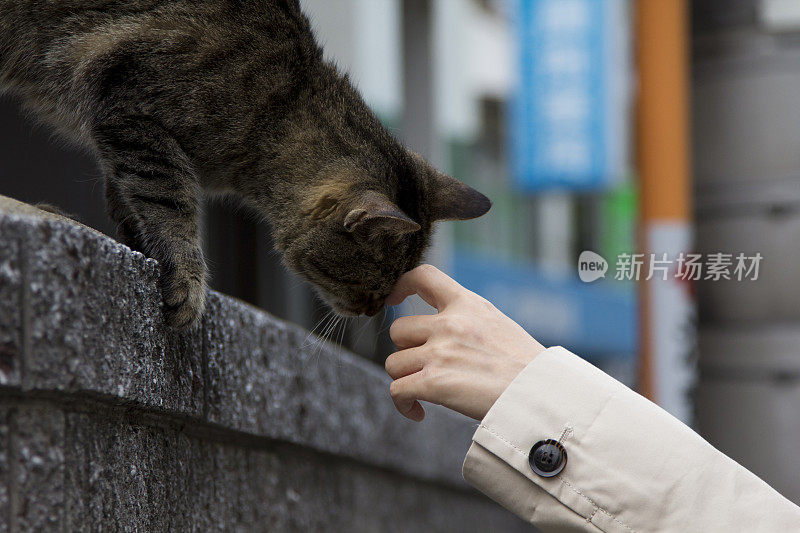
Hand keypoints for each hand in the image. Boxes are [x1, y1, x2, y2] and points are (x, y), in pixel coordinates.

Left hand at [385, 264, 545, 421]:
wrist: (542, 393)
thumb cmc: (525, 366)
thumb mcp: (497, 324)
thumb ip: (467, 319)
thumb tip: (438, 329)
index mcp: (467, 304)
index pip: (423, 276)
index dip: (400, 285)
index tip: (392, 299)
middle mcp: (449, 324)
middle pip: (398, 330)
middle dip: (407, 350)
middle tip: (425, 367)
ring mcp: (439, 353)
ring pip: (394, 363)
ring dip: (405, 378)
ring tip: (425, 391)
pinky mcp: (434, 383)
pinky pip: (398, 391)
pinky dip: (403, 404)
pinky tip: (418, 411)